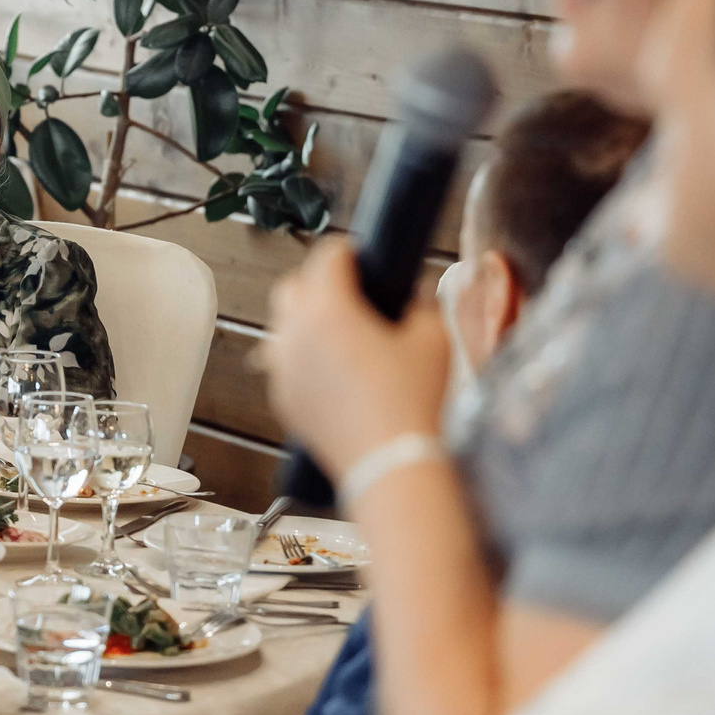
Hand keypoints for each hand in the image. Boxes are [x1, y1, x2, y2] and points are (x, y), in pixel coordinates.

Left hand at [259, 236, 450, 482]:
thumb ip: (420, 303)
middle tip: (353, 293)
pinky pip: (284, 362)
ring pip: (283, 325)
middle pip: (292, 285)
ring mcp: (283, 368)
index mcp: (327, 309)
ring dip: (306, 319)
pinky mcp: (283, 399)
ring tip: (343, 332)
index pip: (327, 255)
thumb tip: (411, 297)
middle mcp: (295, 334)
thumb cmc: (411, 401)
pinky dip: (302, 356)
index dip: (350, 251)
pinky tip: (334, 369)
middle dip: (318, 281)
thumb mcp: (432, 338)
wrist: (391, 463)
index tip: (365, 258)